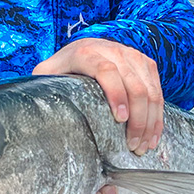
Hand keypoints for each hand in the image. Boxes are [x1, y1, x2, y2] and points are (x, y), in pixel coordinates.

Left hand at [34, 37, 162, 154]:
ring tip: (144, 146)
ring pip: (150, 90)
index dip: (116, 94)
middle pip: (134, 85)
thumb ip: (43, 86)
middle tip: (133, 146)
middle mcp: (113, 50)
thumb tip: (35, 110)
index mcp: (86, 52)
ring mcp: (132, 55)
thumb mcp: (46, 74)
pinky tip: (153, 134)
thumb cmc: (62, 69)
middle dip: (138, 119)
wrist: (82, 47)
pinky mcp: (145, 63)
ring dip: (151, 121)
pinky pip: (158, 90)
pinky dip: (158, 115)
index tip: (120, 119)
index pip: (107, 71)